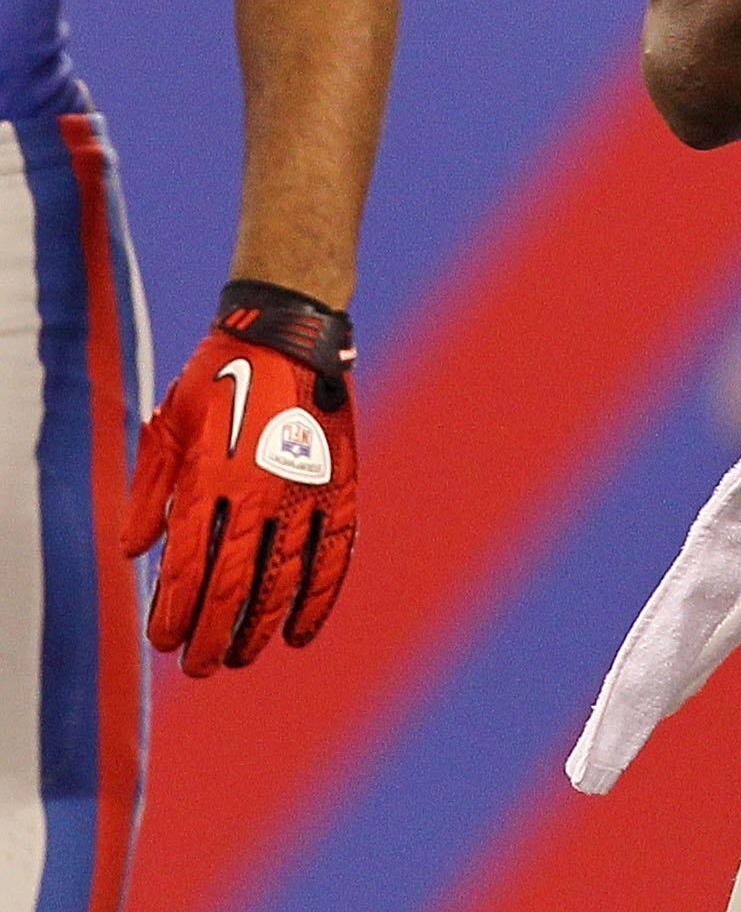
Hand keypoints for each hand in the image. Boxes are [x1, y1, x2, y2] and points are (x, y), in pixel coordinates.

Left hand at [123, 282, 358, 676]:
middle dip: (214, 635)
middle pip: (234, 585)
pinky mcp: (342, 484)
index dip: (175, 613)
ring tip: (243, 656)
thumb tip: (137, 554)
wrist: (292, 334)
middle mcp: (260, 491)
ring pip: (284, 578)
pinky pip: (335, 554)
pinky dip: (320, 597)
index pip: (188, 567)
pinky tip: (301, 630)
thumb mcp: (169, 426)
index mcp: (211, 477)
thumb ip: (151, 492)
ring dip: (261, 625)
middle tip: (201, 667)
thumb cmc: (219, 378)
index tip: (164, 641)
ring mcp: (306, 489)